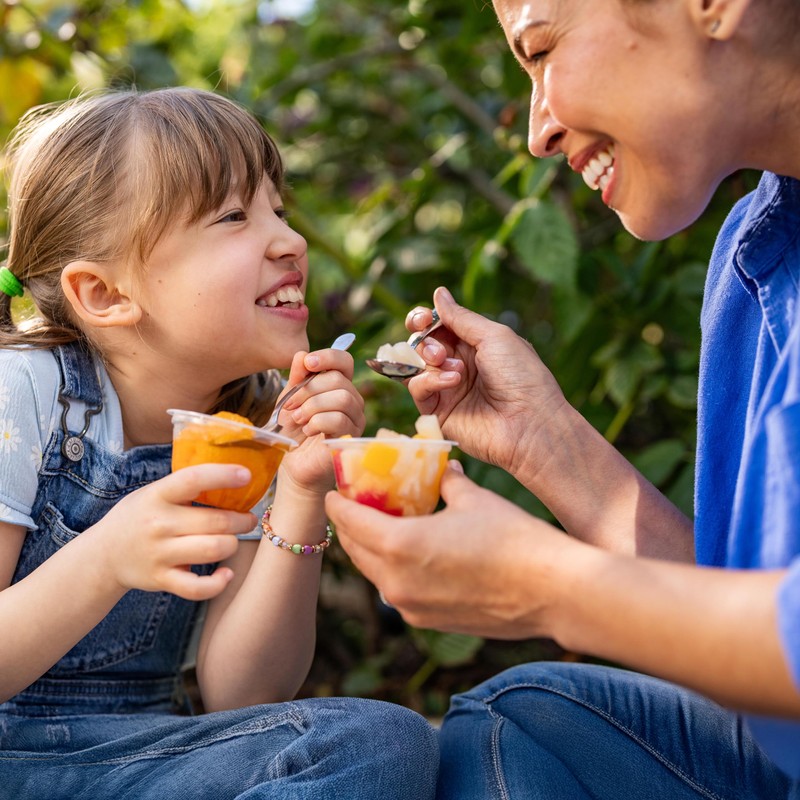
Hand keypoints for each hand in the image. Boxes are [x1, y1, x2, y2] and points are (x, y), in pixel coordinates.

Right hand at [94, 464, 255, 600]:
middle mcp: (158, 524)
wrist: (104, 554)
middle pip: (214, 520)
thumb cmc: (139, 517)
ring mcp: (160, 554)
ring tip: (234, 539)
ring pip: (213, 549)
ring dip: (233, 544)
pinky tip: (226, 574)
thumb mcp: (154, 493)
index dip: (223, 475)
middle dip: (241, 520)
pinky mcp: (162, 580)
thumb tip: (234, 477)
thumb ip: (185, 487)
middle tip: (249, 519)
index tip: (246, 475)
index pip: (193, 479)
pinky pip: (198, 588)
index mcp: (157, 495)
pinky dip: (218, 583)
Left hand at [276, 346, 365, 493]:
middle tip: (290, 406)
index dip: (327, 357)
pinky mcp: (351, 437)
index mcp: (339, 386)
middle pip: (338, 379)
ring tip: (298, 420)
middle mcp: (352, 400)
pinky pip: (338, 419)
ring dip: (312, 407)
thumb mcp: (290, 398)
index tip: (307, 363)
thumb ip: (297, 377)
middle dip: (308, 390)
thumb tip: (302, 355)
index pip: (344, 361)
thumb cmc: (293, 430)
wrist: (293, 463)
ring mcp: (355, 419)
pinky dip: (316, 422)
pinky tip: (308, 431)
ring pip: (341, 397)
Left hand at [326, 462, 575, 637]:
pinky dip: (393, 569)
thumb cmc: (513, 538)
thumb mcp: (474, 499)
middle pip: (356, 548)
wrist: (552, 591)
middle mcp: (395, 582)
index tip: (336, 489)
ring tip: (383, 525)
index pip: (349, 520)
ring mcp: (411, 607)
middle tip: (357, 503)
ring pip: (375, 572)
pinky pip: (397, 590)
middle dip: (351, 524)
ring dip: (371, 548)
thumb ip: (447, 483)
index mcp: (399, 545)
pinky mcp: (428, 621)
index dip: (339, 501)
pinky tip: (411, 552)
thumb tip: (443, 470)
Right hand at [404, 286, 568, 478]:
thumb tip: (439, 293)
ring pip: (416, 366)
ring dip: (428, 359)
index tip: (421, 319)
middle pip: (423, 344)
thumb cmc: (521, 377)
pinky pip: (419, 389)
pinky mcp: (438, 412)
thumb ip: (461, 318)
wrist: (529, 424)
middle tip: (440, 351)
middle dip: (425, 341)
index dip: (424, 320)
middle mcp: (459, 365)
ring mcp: (448, 389)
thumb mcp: (494, 336)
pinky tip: (452, 381)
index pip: (439, 326)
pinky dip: (429, 381)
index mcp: (475, 344)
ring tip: (451, 366)